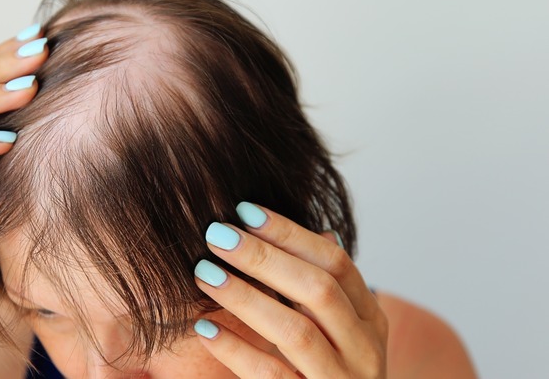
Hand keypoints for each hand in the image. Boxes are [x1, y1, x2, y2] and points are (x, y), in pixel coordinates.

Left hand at [193, 202, 387, 377]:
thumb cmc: (327, 373)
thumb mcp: (339, 331)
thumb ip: (327, 289)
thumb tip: (321, 231)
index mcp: (371, 320)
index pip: (336, 263)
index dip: (290, 233)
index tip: (244, 210)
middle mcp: (366, 350)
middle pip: (318, 290)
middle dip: (263, 256)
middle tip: (216, 234)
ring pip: (296, 331)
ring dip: (245, 296)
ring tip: (203, 272)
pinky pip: (272, 376)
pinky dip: (236, 349)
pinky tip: (204, 328)